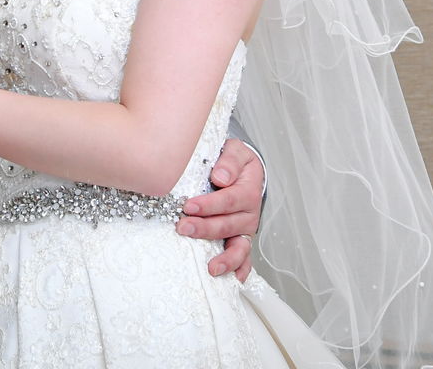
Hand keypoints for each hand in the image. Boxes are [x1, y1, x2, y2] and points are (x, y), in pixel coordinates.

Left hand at [177, 138, 263, 280]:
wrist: (241, 170)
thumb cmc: (233, 161)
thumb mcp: (234, 151)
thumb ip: (229, 160)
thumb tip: (220, 178)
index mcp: (248, 191)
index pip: (229, 200)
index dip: (209, 204)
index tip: (188, 206)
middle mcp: (249, 214)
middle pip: (228, 225)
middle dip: (205, 229)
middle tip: (183, 227)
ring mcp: (244, 230)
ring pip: (239, 248)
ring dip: (225, 259)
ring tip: (211, 268)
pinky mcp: (239, 240)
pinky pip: (243, 259)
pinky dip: (240, 271)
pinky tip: (233, 281)